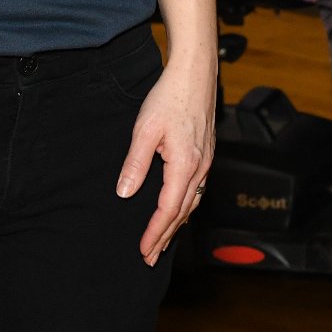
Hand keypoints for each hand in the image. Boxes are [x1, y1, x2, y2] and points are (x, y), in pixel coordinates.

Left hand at [116, 56, 214, 265]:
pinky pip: (197, 190)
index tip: (143, 250)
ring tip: (163, 242)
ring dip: (177, 225)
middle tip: (150, 258)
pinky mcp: (205, 153)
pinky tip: (178, 210)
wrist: (195, 73)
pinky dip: (185, 207)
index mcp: (185, 165)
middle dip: (166, 237)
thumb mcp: (145, 129)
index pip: (168, 209)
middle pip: (183, 212)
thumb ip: (136, 163)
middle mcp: (200, 167)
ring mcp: (206, 161)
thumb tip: (125, 193)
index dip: (155, 232)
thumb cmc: (170, 97)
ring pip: (193, 203)